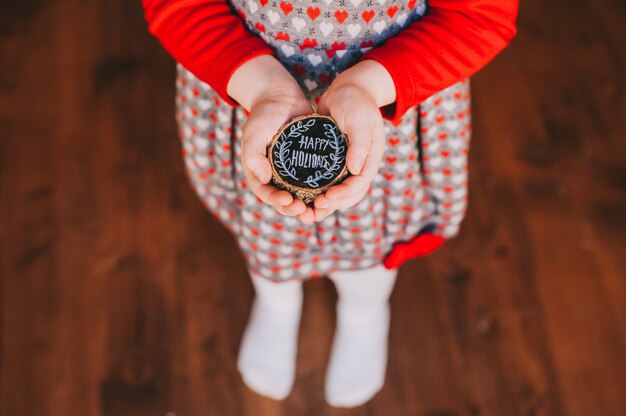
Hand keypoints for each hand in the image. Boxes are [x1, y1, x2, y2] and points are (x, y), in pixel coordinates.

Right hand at [228, 55, 316, 222]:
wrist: (281, 95)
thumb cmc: (263, 114)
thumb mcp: (254, 133)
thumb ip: (253, 155)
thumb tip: (264, 178)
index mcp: (260, 172)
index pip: (267, 194)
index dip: (277, 202)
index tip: (290, 202)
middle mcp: (276, 176)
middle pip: (285, 200)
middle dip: (296, 210)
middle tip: (308, 213)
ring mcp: (293, 171)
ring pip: (302, 194)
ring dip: (311, 205)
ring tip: (321, 210)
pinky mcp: (309, 163)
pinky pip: (316, 180)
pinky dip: (323, 189)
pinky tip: (333, 192)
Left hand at [312, 60, 395, 220]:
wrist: (347, 87)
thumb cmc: (356, 100)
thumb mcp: (359, 119)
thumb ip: (360, 144)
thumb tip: (356, 171)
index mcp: (371, 158)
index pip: (359, 184)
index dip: (344, 195)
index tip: (327, 198)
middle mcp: (360, 164)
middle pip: (350, 193)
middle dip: (334, 204)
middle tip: (315, 209)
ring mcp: (346, 163)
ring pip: (338, 190)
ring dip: (326, 202)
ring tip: (309, 210)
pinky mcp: (332, 159)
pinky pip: (326, 179)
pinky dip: (317, 189)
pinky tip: (303, 194)